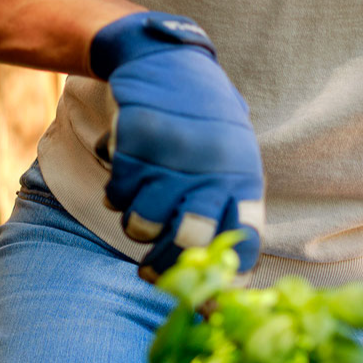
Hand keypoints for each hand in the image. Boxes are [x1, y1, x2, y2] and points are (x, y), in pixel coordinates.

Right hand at [91, 11, 265, 277]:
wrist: (165, 60)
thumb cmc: (202, 125)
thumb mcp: (228, 161)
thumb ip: (224, 213)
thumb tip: (219, 293)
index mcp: (244, 178)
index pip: (245, 241)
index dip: (225, 279)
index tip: (204, 302)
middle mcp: (214, 168)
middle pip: (190, 242)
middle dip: (165, 267)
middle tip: (151, 273)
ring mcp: (173, 155)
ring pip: (143, 225)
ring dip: (136, 226)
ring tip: (141, 211)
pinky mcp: (137, 140)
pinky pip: (118, 196)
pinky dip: (117, 194)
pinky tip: (126, 178)